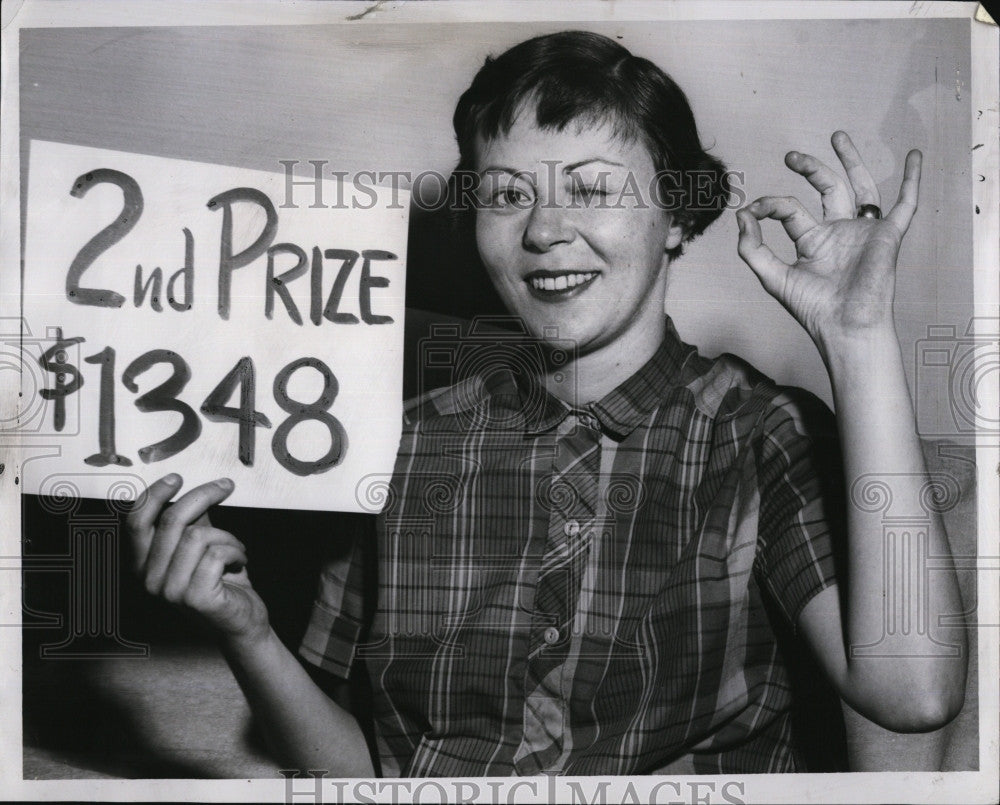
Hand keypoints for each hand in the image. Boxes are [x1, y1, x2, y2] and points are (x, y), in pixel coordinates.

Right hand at [126, 474, 268, 642]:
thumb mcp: (200, 546)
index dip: (154, 494)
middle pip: (171, 520)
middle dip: (203, 495)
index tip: (177, 478)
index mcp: (143, 564)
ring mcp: (169, 591)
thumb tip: (194, 490)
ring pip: (199, 536)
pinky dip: (236, 551)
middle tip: (226, 486)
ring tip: (235, 548)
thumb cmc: (220, 581)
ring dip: (227, 536)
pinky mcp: (195, 598)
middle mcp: (148, 579)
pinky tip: (240, 562)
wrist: (240, 620)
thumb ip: (191, 522)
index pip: (135, 521)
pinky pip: (217, 555)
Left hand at [736, 130, 920, 348]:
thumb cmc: (812, 308)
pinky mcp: (888, 235)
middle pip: (827, 189)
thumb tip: (742, 216)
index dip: (769, 205)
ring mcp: (863, 231)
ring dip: (851, 161)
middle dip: (811, 169)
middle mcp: (838, 232)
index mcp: (812, 241)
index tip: (752, 208)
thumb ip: (752, 248)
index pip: (790, 210)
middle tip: (791, 155)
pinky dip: (912, 180)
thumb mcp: (772, 277)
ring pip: (860, 187)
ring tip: (837, 136)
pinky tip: (915, 155)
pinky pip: (905, 203)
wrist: (845, 325)